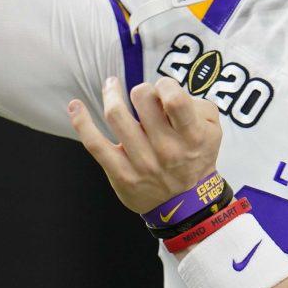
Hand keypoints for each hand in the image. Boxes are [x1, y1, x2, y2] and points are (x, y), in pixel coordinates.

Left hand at [68, 76, 221, 214]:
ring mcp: (142, 163)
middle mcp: (167, 150)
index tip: (163, 89)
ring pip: (116, 115)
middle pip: (142, 99)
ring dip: (111, 93)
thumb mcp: (212, 129)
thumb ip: (197, 104)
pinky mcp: (120, 173)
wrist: (186, 202)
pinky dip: (82, 122)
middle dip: (140, 89)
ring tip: (111, 85)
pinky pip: (95, 144)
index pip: (174, 99)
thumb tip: (166, 91)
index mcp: (191, 135)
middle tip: (140, 94)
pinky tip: (75, 106)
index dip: (165, 85)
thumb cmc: (196, 155)